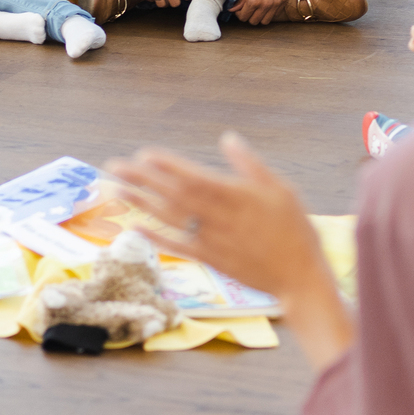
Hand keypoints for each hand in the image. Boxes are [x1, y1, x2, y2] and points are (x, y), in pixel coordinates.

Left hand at [108, 133, 353, 369]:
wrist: (299, 276)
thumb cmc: (294, 228)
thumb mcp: (281, 189)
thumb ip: (250, 164)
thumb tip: (228, 138)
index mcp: (236, 196)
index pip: (194, 177)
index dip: (168, 166)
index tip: (144, 153)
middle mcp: (219, 217)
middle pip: (174, 194)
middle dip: (143, 179)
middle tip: (114, 166)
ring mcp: (212, 240)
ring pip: (170, 218)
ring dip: (141, 203)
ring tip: (116, 189)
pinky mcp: (210, 260)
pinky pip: (178, 247)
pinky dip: (155, 238)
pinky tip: (135, 228)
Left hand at [230, 0, 290, 24]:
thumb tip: (233, 10)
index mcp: (254, 0)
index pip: (243, 17)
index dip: (239, 14)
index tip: (240, 8)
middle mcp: (266, 5)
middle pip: (254, 21)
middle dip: (249, 16)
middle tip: (248, 7)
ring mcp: (276, 4)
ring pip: (265, 21)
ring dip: (260, 16)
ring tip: (257, 7)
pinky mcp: (283, 1)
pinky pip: (275, 15)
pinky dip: (270, 12)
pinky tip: (266, 3)